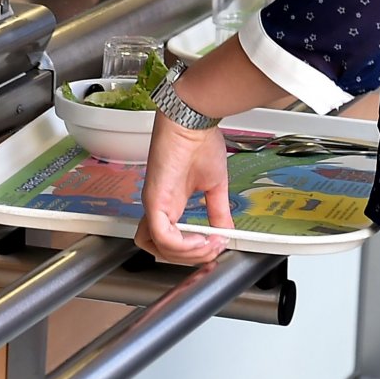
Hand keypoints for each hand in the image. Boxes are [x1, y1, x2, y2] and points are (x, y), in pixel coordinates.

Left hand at [135, 118, 231, 264]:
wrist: (194, 120)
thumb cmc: (199, 142)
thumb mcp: (214, 185)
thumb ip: (218, 212)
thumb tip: (225, 232)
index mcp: (170, 204)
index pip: (169, 241)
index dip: (192, 252)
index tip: (216, 247)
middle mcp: (158, 207)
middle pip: (161, 249)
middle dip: (191, 257)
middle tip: (213, 249)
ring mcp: (154, 203)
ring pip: (158, 246)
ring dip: (186, 254)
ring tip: (208, 246)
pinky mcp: (154, 199)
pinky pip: (161, 234)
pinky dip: (182, 244)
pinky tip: (201, 239)